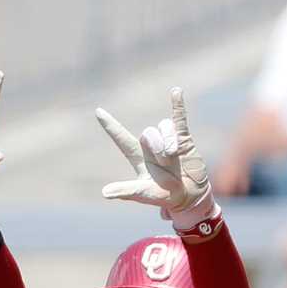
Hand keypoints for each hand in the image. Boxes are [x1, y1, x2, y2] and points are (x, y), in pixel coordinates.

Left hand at [97, 87, 215, 229]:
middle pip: (147, 132)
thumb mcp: (143, 194)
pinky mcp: (183, 138)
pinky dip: (178, 106)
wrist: (188, 195)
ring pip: (163, 126)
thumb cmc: (163, 196)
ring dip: (169, 140)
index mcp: (138, 158)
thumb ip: (126, 191)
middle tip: (166, 162)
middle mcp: (150, 146)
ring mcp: (167, 139)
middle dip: (157, 146)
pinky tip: (176, 92)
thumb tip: (105, 193)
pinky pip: (179, 118)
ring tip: (174, 155)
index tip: (98, 111)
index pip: (121, 139)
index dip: (111, 126)